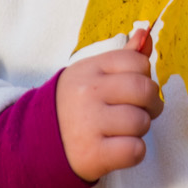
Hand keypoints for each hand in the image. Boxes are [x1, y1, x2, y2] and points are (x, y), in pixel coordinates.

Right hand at [57, 26, 162, 182]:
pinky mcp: (92, 154)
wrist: (36, 142)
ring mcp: (88, 124)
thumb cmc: (73, 106)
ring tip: (122, 131)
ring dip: (139, 131)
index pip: (137, 62)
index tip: (133, 90)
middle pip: (144, 90)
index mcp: (90, 69)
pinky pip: (134, 150)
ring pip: (141, 122)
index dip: (144, 77)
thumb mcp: (91, 74)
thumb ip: (122, 56)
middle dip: (151, 104)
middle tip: (141, 112)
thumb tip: (145, 34)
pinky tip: (119, 148)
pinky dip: (134, 152)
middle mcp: (87, 93)